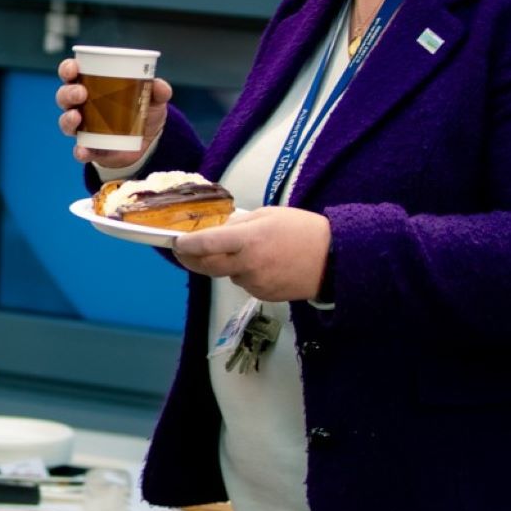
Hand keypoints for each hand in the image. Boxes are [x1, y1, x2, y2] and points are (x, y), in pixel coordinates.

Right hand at [55, 59, 172, 167]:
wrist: (146, 144)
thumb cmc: (141, 112)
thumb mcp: (153, 99)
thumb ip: (158, 91)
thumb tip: (159, 86)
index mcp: (91, 86)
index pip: (72, 73)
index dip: (68, 68)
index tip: (73, 68)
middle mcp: (81, 106)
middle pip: (64, 96)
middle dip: (68, 93)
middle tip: (81, 93)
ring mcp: (83, 128)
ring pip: (65, 122)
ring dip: (67, 119)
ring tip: (77, 117)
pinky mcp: (89, 149)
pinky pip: (79, 150)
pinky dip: (80, 151)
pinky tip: (84, 150)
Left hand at [172, 206, 331, 302]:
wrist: (334, 260)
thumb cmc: (303, 230)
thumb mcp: (268, 215)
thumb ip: (239, 224)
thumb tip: (215, 231)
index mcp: (248, 240)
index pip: (205, 244)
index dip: (186, 245)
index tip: (175, 243)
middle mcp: (248, 265)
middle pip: (206, 266)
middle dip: (191, 260)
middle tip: (184, 253)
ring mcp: (255, 283)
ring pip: (226, 275)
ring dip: (223, 265)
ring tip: (242, 252)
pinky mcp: (262, 296)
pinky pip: (243, 283)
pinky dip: (243, 274)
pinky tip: (261, 265)